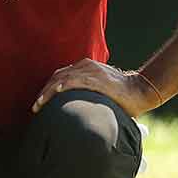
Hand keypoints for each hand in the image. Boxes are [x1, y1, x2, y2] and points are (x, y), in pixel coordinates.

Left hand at [32, 59, 164, 117]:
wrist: (141, 90)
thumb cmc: (122, 95)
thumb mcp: (100, 90)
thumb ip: (87, 94)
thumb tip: (77, 111)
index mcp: (86, 68)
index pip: (60, 75)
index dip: (48, 88)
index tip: (40, 102)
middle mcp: (86, 66)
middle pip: (57, 76)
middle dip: (44, 91)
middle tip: (35, 107)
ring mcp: (92, 72)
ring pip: (62, 78)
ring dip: (48, 91)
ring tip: (39, 105)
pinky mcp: (97, 79)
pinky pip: (76, 80)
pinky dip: (63, 85)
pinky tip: (55, 92)